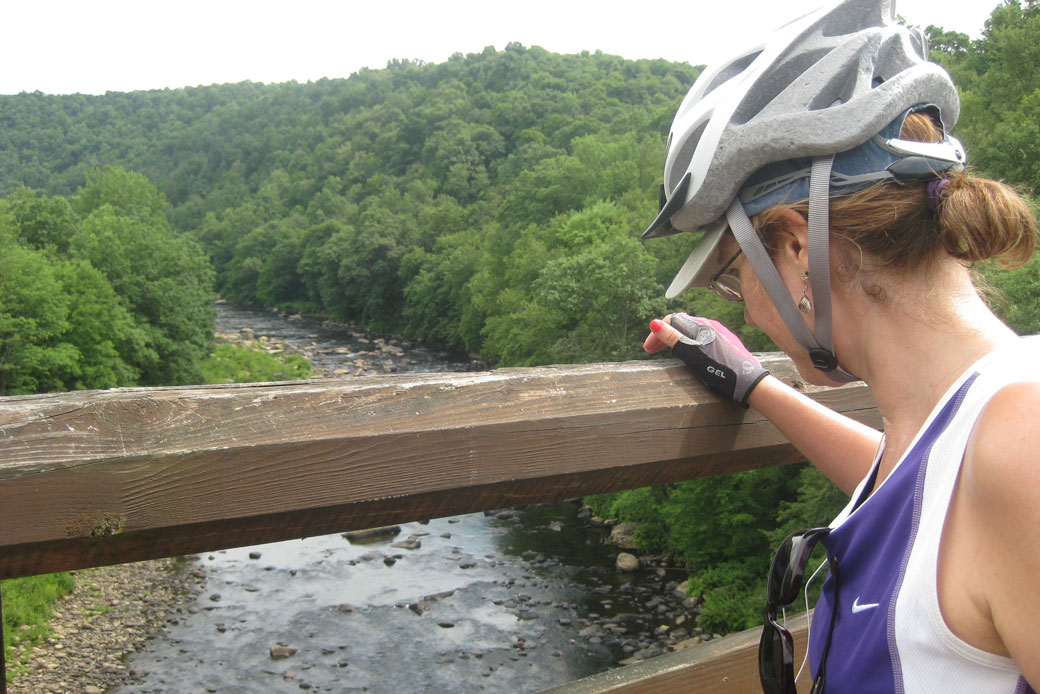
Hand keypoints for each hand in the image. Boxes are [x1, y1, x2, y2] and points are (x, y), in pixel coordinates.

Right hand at [646, 314, 767, 406]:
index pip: (672, 320)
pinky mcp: (726, 344)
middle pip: (681, 325)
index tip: (647, 349)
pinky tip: (689, 354)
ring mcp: (720, 334)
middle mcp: (711, 325)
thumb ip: (673, 338)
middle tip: (651, 350)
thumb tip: (654, 323)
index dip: (657, 333)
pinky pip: (702, 338)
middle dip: (664, 336)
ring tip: (666, 352)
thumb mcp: (692, 355)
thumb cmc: (720, 370)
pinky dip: (688, 343)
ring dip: (676, 339)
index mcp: (702, 325)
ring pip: (692, 331)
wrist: (749, 382)